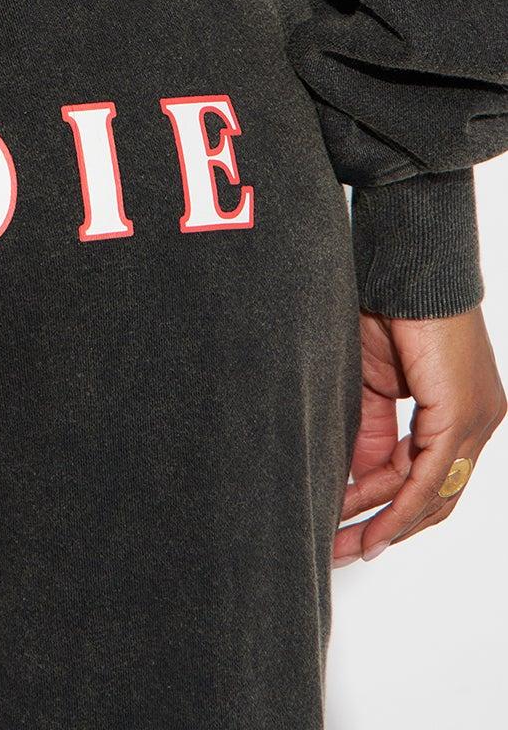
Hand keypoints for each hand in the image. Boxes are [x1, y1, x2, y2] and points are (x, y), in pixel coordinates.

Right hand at [335, 305, 505, 565]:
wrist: (404, 266)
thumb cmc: (387, 304)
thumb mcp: (371, 381)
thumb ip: (369, 430)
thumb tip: (356, 478)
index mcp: (458, 410)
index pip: (423, 475)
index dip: (382, 506)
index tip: (342, 526)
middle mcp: (477, 421)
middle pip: (433, 495)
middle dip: (384, 527)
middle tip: (341, 551)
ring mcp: (476, 420)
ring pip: (433, 493)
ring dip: (386, 524)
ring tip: (345, 546)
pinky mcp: (461, 415)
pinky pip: (430, 477)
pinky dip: (400, 508)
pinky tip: (374, 531)